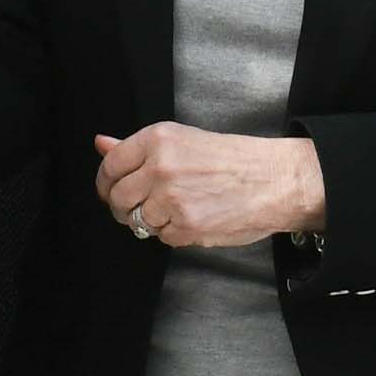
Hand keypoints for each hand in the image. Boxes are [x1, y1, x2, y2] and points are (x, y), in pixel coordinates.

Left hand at [92, 121, 327, 248]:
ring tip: (174, 210)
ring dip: (150, 221)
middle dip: (123, 207)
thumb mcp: (182, 140)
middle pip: (117, 197)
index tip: (110, 189)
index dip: (106, 182)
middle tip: (139, 207)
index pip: (111, 165)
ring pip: (137, 220)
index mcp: (158, 139)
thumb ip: (136, 147)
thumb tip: (101, 143)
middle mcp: (160, 167)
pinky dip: (172, 233)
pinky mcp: (185, 226)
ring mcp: (171, 199)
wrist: (274, 180)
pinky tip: (192, 219)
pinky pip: (162, 237)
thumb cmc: (232, 159)